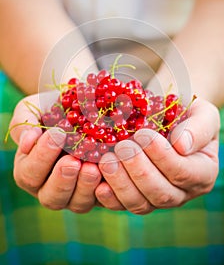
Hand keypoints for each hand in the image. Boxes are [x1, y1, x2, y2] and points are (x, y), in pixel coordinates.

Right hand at [10, 93, 101, 212]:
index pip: (29, 173)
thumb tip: (29, 139)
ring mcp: (76, 194)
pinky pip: (103, 201)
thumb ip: (25, 122)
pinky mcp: (100, 194)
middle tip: (73, 161)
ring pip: (77, 203)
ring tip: (93, 168)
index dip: (41, 157)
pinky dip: (107, 193)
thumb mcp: (35, 108)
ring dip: (85, 187)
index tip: (56, 135)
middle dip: (62, 179)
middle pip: (51, 196)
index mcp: (30, 170)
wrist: (85, 108)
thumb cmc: (54, 109)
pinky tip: (109, 180)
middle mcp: (51, 188)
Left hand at [95, 97, 219, 213]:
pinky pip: (122, 205)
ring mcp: (156, 198)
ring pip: (140, 204)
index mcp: (202, 172)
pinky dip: (109, 196)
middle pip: (161, 194)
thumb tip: (181, 146)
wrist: (169, 117)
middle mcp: (182, 192)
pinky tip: (98, 182)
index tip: (144, 134)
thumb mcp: (202, 114)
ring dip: (121, 184)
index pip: (183, 173)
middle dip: (139, 171)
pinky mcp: (135, 197)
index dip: (162, 157)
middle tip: (122, 147)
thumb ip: (198, 128)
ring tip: (107, 160)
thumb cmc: (187, 113)